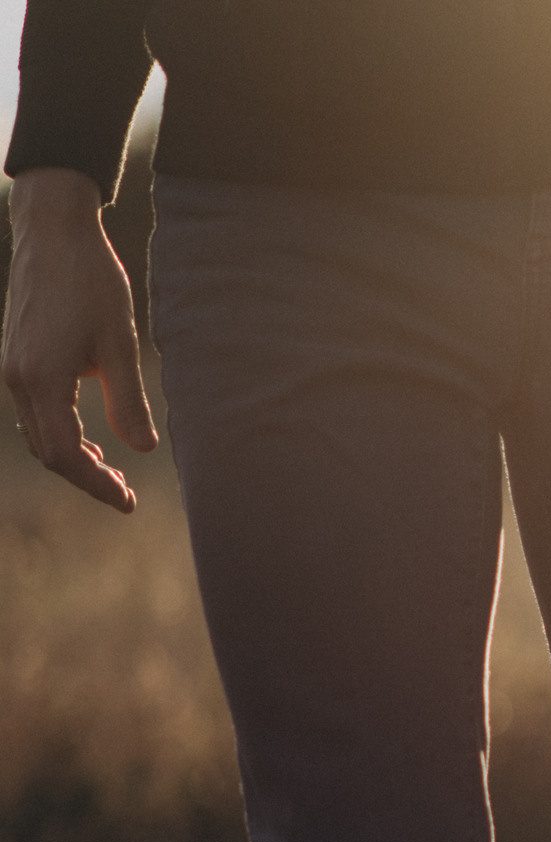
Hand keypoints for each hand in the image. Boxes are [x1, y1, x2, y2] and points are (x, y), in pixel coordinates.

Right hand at [3, 168, 156, 511]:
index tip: (128, 502)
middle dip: (86, 478)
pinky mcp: (15, 357)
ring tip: (110, 471)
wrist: (54, 234)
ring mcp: (11, 368)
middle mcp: (17, 378)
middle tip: (125, 494)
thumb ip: (128, 400)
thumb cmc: (92, 283)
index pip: (66, 455)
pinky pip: (32, 411)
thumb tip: (142, 449)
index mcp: (42, 380)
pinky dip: (59, 433)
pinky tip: (89, 439)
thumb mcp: (120, 344)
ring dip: (72, 458)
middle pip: (47, 452)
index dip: (97, 485)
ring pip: (37, 433)